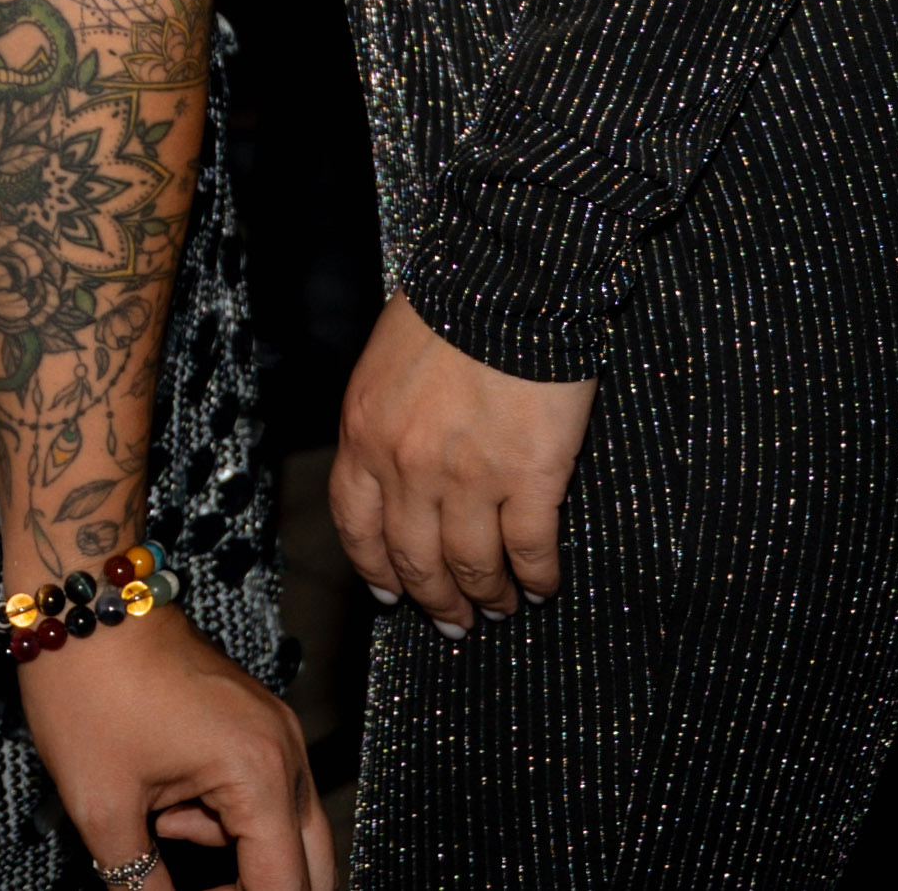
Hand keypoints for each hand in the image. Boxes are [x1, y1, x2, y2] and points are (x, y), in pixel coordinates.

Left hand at [15, 608, 330, 890]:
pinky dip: (224, 820)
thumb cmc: (86, 684)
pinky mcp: (255, 722)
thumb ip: (141, 884)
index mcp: (260, 774)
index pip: (282, 887)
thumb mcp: (102, 805)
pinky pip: (261, 795)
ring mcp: (275, 731)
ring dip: (234, 858)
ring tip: (160, 829)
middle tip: (194, 889)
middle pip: (306, 866)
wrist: (79, 594)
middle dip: (254, 890)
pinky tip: (166, 805)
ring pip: (281, 832)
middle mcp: (286, 751)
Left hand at [328, 295, 591, 620]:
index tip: (390, 592)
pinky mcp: (530, 477)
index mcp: (365, 434)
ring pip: (472, 565)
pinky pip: (529, 548)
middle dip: (434, 598)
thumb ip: (383, 421)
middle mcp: (408, 466)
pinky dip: (535, 576)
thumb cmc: (450, 306)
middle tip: (453, 619)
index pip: (357, 524)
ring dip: (486, 595)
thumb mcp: (384, 363)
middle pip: (414, 558)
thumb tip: (394, 468)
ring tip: (499, 607)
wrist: (508, 278)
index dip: (375, 567)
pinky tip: (540, 585)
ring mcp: (468, 477)